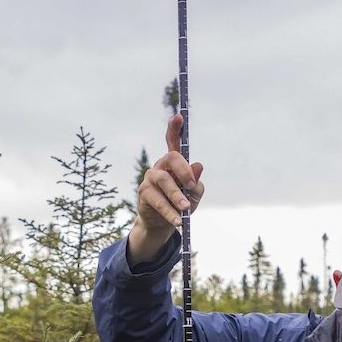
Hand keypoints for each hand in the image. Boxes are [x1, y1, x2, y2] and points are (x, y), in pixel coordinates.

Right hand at [128, 113, 205, 262]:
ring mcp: (151, 178)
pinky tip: (178, 221)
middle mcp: (161, 166)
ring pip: (165, 181)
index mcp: (174, 163)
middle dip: (184, 170)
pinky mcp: (144, 193)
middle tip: (192, 186)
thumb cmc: (180, 205)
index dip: (175, 128)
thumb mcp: (193, 195)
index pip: (173, 141)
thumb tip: (198, 165)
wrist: (162, 225)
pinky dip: (169, 211)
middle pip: (172, 157)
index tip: (179, 116)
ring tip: (186, 209)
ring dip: (177, 196)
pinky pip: (158, 201)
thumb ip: (196, 183)